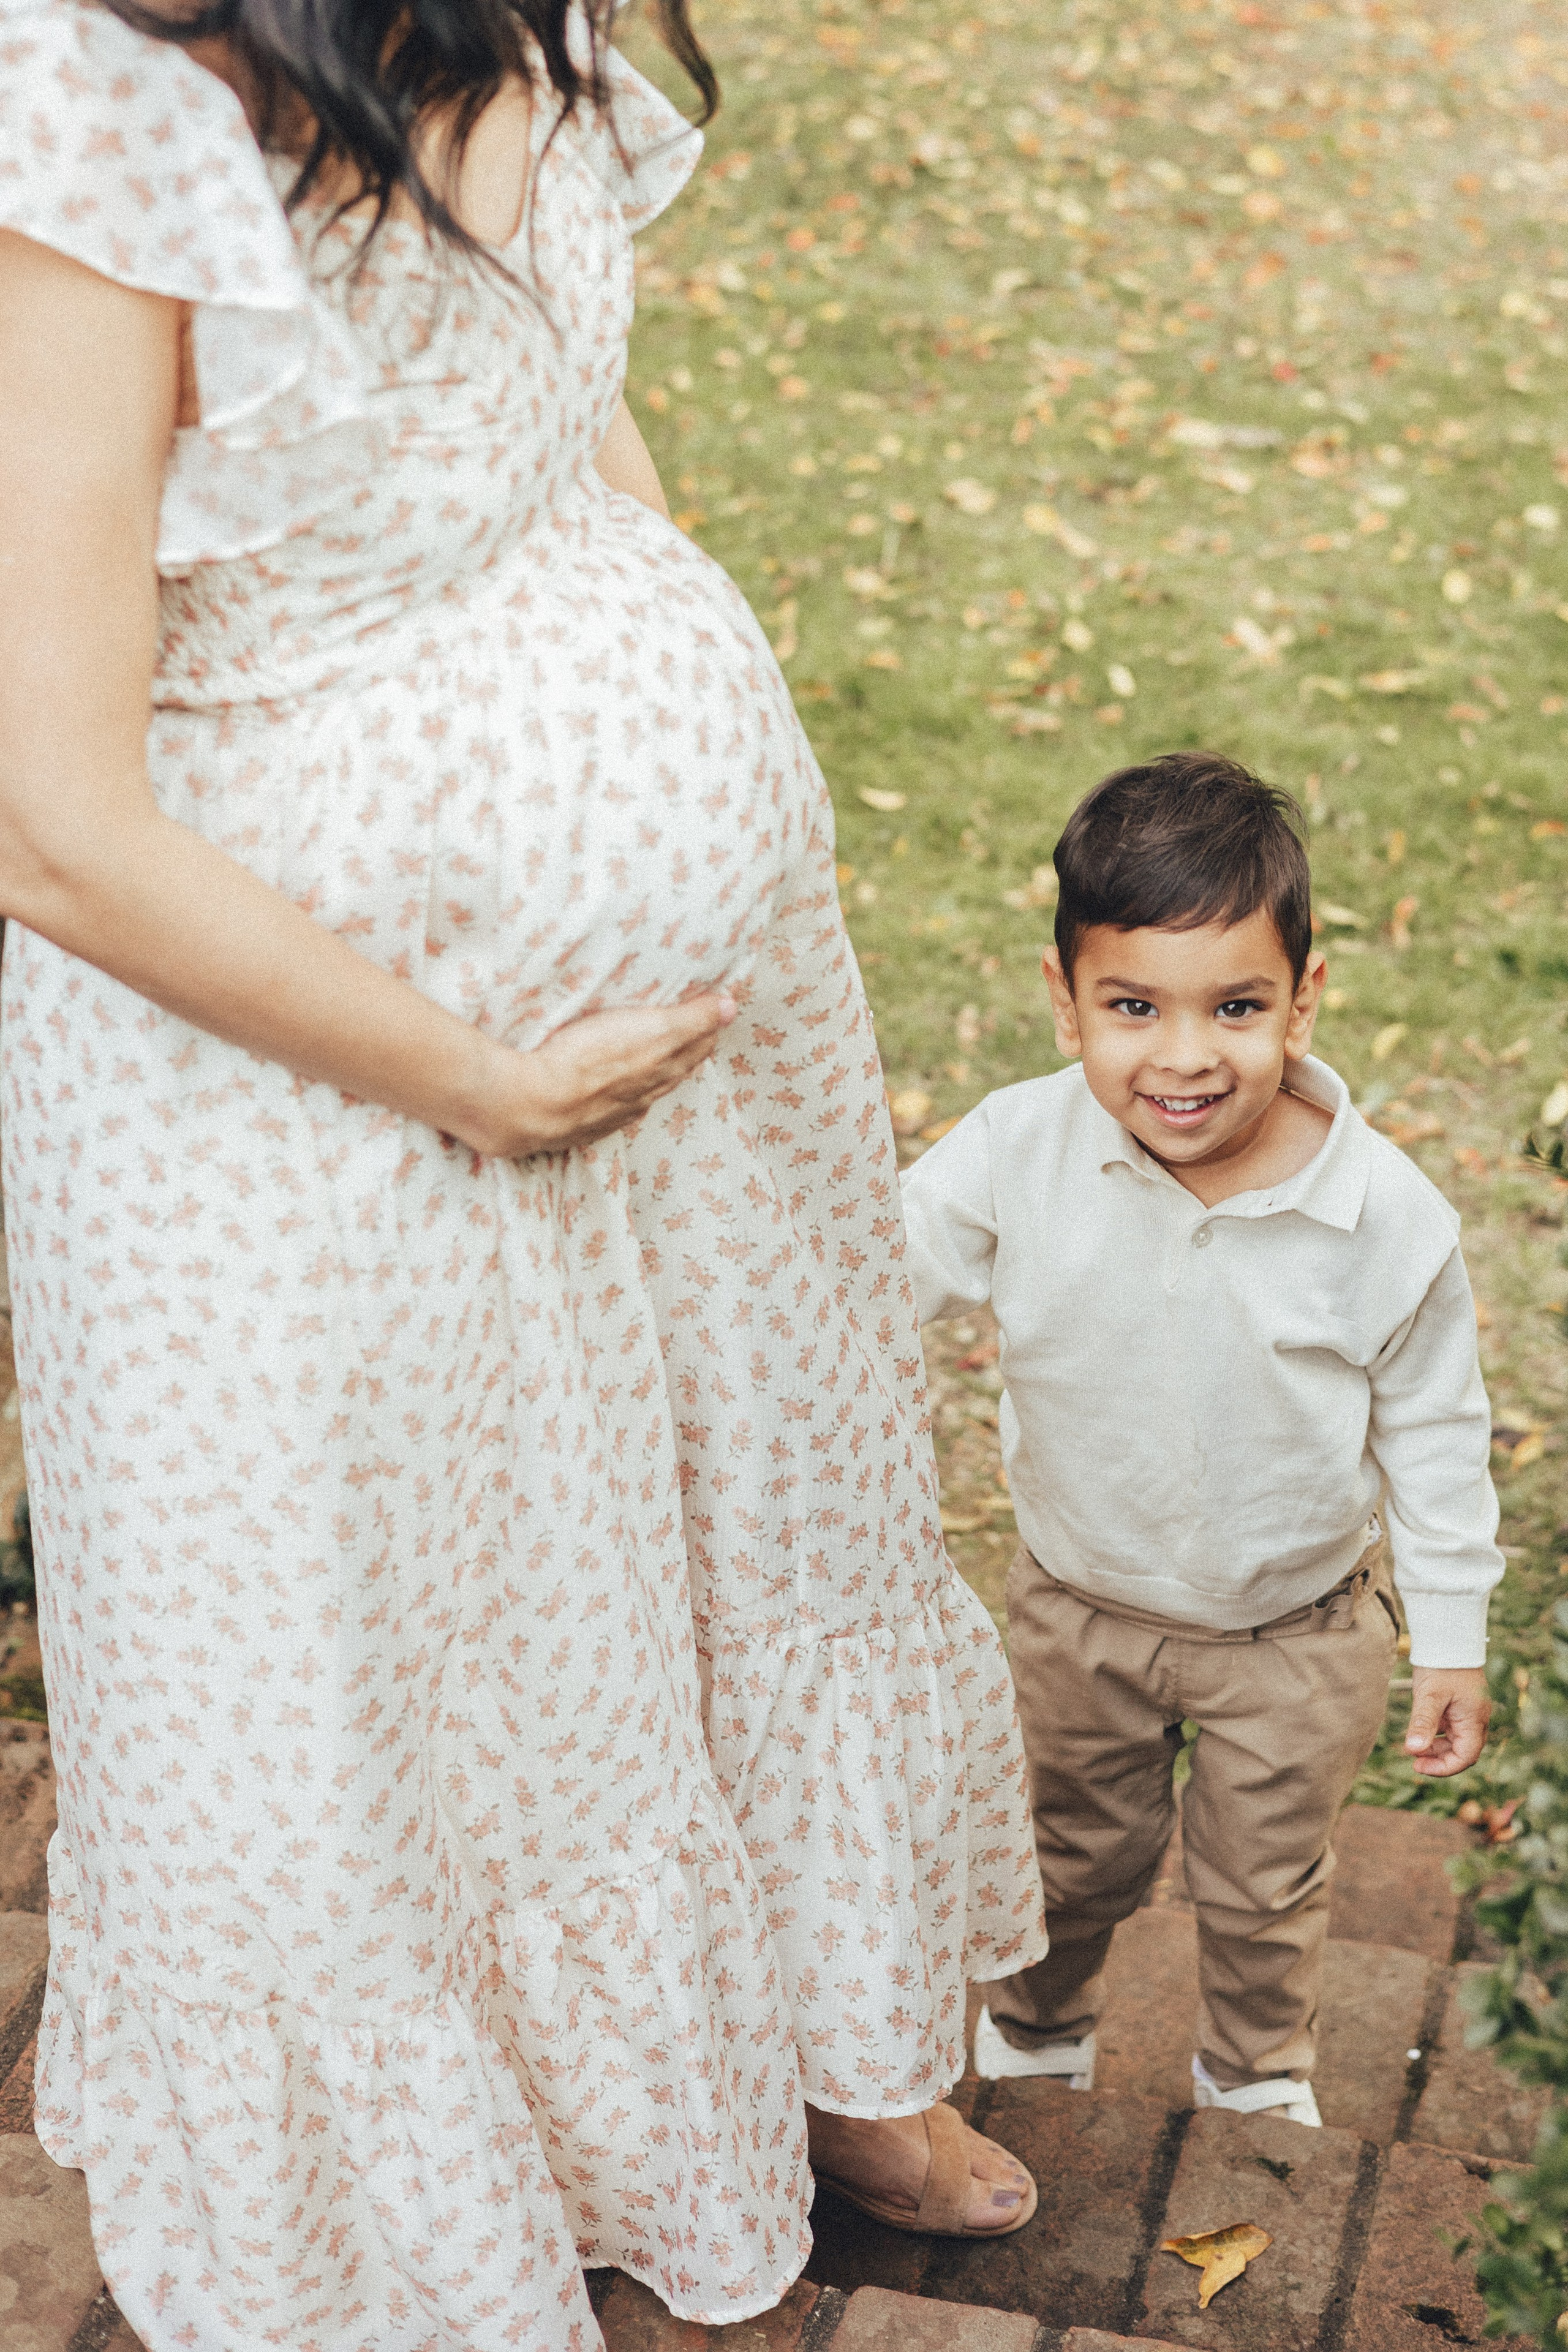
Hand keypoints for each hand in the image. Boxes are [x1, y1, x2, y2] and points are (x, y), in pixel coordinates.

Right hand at [460, 992, 736, 1157]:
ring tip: (659, 1060)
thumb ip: (690, 1018)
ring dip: (654, 1074)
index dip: (703, 1030)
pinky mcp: (582, 1124)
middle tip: (694, 1033)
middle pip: (671, 1071)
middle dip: (685, 1052)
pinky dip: (624, 1097)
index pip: (692, 1049)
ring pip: (643, 1091)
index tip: (711, 1014)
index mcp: (658, 1070)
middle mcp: (640, 1096)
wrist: (529, 1104)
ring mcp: (610, 1112)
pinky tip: (619, 1096)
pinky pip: (613, 1109)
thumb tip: (730, 1008)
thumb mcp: (649, 1030)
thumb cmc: (586, 1060)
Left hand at [1405, 1665, 1490, 1777]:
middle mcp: (1476, 1719)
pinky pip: (1450, 1727)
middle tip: (1413, 1759)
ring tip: (1413, 1746)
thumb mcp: (1429, 1695)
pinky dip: (1436, 1733)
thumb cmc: (1441, 1665)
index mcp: (1474, 1719)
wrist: (1447, 1639)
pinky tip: (1420, 1730)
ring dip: (1436, 1747)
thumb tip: (1413, 1751)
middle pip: (1462, 1751)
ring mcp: (1469, 1712)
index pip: (1465, 1757)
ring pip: (1455, 1740)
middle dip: (1438, 1759)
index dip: (1443, 1767)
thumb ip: (1423, 1723)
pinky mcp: (1460, 1705)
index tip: (1418, 1766)